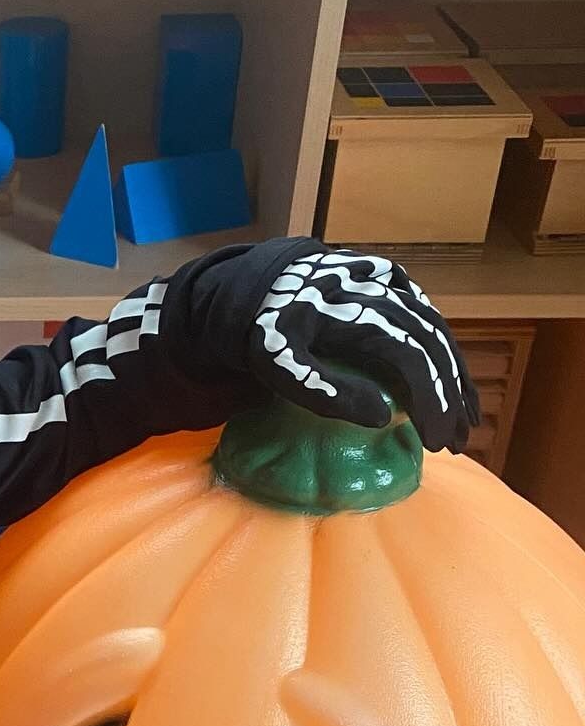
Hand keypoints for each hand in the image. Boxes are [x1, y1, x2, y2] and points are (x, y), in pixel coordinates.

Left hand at [249, 249, 479, 452]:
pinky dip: (446, 354)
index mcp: (357, 314)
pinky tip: (455, 383)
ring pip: (438, 334)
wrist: (258, 281)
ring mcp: (393, 284)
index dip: (430, 402)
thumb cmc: (266, 331)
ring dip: (456, 379)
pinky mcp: (394, 282)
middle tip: (456, 443)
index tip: (435, 442)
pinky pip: (430, 320)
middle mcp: (385, 292)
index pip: (412, 360)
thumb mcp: (278, 364)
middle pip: (433, 348)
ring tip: (466, 422)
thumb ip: (321, 390)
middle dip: (451, 398)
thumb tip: (380, 418)